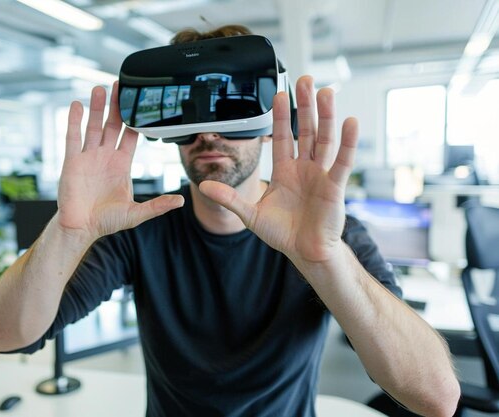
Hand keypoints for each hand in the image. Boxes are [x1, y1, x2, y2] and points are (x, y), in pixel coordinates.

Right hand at [57, 83, 183, 239]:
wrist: (80, 228)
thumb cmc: (106, 221)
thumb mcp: (136, 213)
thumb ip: (157, 206)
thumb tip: (180, 201)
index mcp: (121, 165)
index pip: (130, 136)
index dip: (135, 120)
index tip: (139, 104)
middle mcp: (105, 157)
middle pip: (112, 125)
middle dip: (116, 106)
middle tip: (120, 86)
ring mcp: (88, 157)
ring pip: (93, 126)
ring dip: (96, 107)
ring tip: (100, 89)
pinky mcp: (72, 161)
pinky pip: (73, 136)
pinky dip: (74, 120)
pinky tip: (77, 105)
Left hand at [199, 76, 357, 262]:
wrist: (305, 252)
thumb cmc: (282, 233)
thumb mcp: (250, 214)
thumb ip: (230, 198)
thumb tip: (204, 185)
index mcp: (285, 171)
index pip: (283, 137)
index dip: (281, 116)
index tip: (278, 94)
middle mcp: (304, 168)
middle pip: (305, 130)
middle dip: (305, 105)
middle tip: (305, 79)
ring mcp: (321, 175)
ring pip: (324, 140)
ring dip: (326, 116)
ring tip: (327, 92)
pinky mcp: (335, 187)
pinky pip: (342, 162)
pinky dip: (348, 143)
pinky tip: (349, 122)